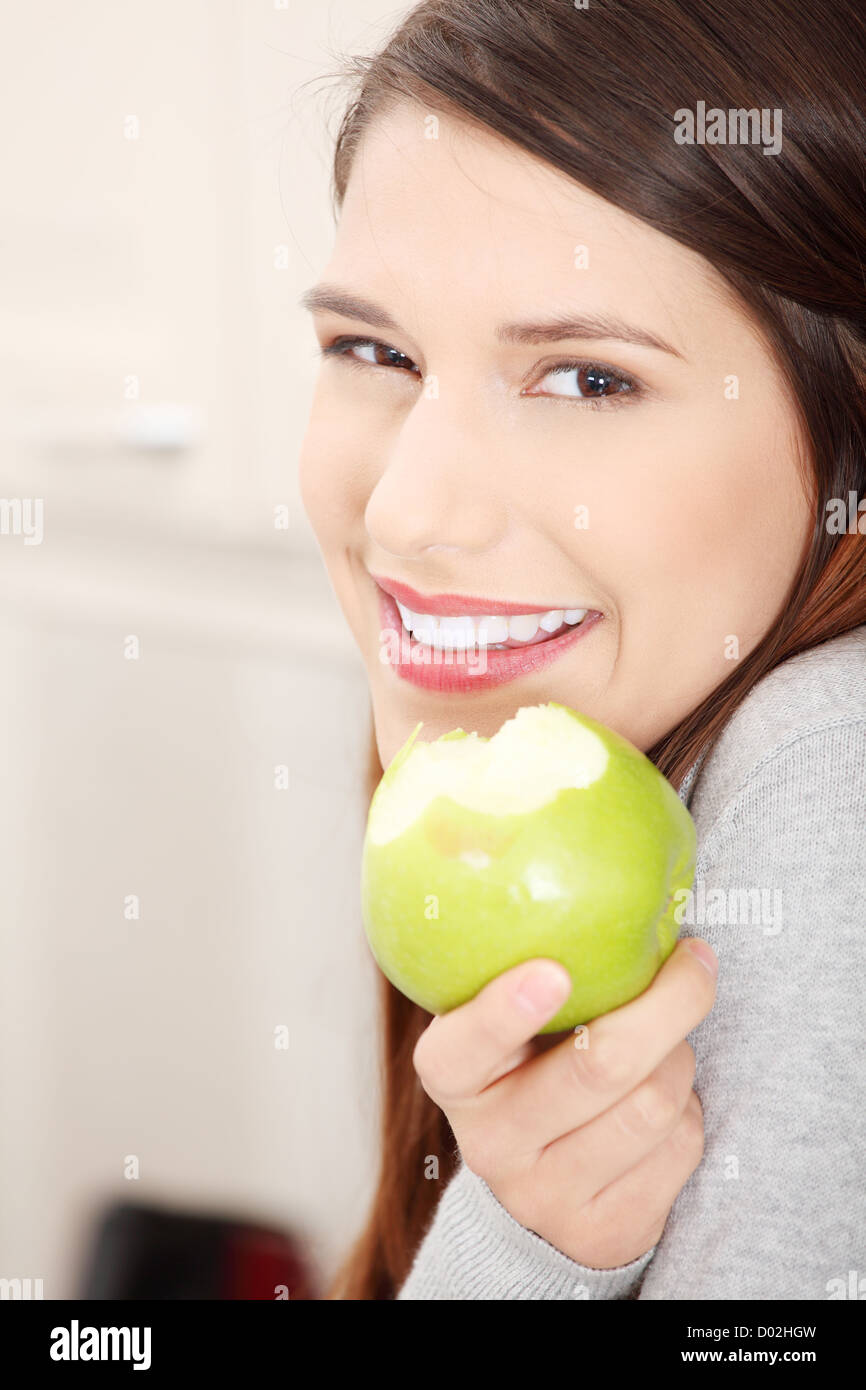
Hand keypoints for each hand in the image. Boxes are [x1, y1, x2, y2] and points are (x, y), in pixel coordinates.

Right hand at [412, 937, 717, 1268]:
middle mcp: (490, 1142)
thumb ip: (528, 962)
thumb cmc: (534, 1062)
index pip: (463, 1047)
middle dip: (666, 1004)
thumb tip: (570, 862)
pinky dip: (691, 1110)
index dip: (504, 1012)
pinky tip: (668, 1099)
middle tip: (695, 960)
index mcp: (452, 1076)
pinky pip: (680, 1148)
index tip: (553, 970)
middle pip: (597, 1066)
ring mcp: (546, 1196)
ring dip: (679, 1058)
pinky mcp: (606, 1231)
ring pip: (651, 1105)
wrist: (543, 1186)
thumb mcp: (510, 1018)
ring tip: (669, 1040)